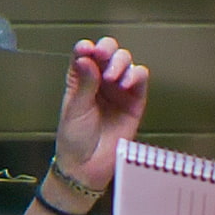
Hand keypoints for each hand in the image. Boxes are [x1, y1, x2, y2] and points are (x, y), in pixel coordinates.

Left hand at [50, 37, 147, 188]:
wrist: (88, 166)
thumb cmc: (75, 138)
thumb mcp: (75, 109)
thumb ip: (83, 82)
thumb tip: (86, 56)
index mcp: (80, 79)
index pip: (85, 54)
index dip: (87, 48)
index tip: (87, 50)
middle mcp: (100, 80)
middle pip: (108, 52)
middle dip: (107, 50)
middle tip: (103, 57)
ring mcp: (118, 89)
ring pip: (125, 61)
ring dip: (120, 63)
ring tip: (113, 78)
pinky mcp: (135, 100)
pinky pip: (140, 79)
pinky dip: (136, 75)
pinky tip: (126, 84)